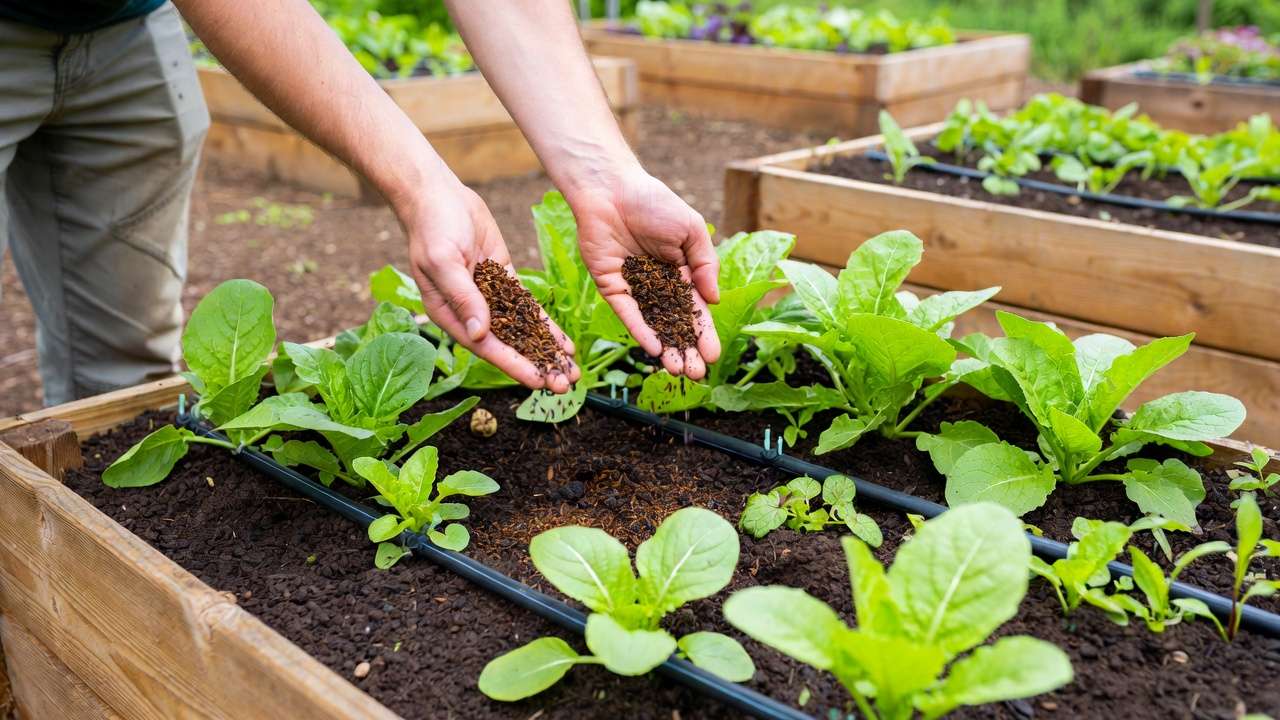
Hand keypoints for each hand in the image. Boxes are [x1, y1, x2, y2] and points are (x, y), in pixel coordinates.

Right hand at [402, 180, 579, 392]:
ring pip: (521, 330)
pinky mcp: (502, 278)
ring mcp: (488, 296)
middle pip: (508, 345)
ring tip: (572, 371)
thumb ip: (463, 298)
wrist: (437, 195)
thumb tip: (480, 333)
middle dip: (537, 365)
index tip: (538, 382)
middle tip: (565, 384)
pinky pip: (527, 307)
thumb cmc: (431, 228)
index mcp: (450, 314)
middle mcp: (470, 312)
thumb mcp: (443, 262)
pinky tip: (564, 341)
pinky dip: (545, 324)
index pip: (486, 347)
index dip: (513, 365)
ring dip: (546, 350)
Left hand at [568, 167, 720, 379]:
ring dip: (665, 348)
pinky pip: (627, 314)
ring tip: (677, 370)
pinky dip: (640, 331)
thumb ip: (705, 265)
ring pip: (652, 325)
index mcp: (680, 272)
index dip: (703, 334)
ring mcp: (634, 288)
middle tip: (696, 374)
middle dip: (686, 349)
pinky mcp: (611, 287)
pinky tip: (654, 348)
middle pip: (674, 324)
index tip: (713, 356)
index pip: (694, 310)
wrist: (612, 189)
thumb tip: (714, 301)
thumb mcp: (692, 231)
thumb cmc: (655, 203)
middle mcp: (657, 285)